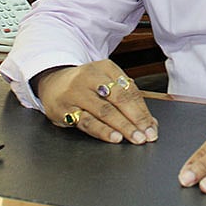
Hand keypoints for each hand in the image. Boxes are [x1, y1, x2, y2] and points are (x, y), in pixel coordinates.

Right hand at [36, 60, 157, 144]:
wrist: (52, 83)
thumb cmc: (86, 85)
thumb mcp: (105, 83)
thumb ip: (126, 99)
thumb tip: (150, 122)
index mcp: (106, 67)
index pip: (129, 90)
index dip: (143, 110)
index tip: (152, 127)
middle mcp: (90, 77)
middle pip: (119, 98)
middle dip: (136, 118)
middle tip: (147, 134)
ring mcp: (76, 93)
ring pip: (104, 111)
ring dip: (123, 126)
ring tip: (135, 138)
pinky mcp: (65, 109)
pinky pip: (87, 121)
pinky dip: (102, 131)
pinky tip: (114, 137)